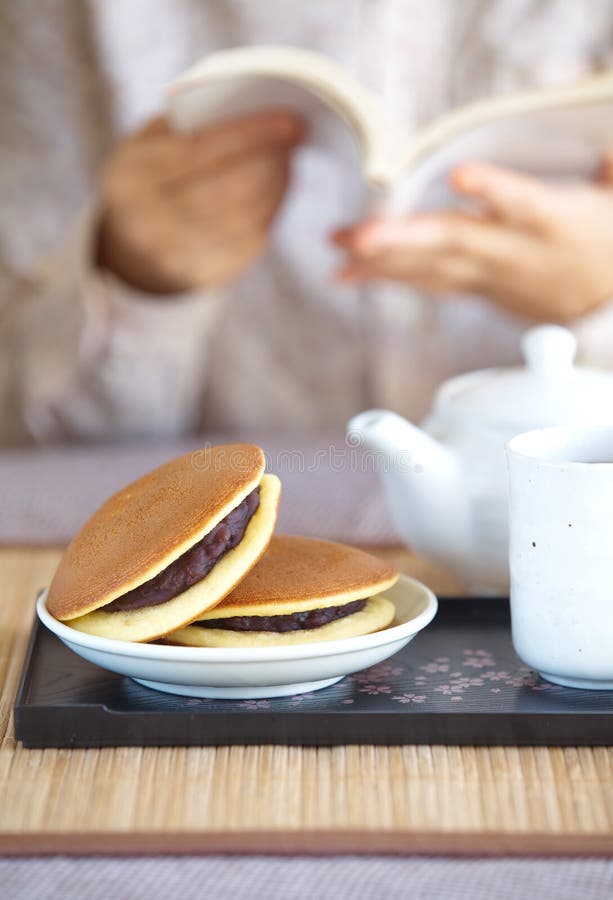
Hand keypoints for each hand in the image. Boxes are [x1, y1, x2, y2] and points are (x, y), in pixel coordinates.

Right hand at [97, 111, 302, 293]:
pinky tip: (276, 184)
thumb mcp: (151, 144)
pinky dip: (271, 207)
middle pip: (228, 189)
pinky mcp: (207, 274)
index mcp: (130, 180)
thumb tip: (253, 108)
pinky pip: (252, 239)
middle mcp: (150, 224)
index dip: (247, 134)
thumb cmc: (151, 176)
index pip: (196, 152)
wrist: (134, 244)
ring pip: (246, 216)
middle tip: (294, 132)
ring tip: (285, 155)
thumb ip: (189, 124)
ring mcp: (179, 256)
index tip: (288, 117)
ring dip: (275, 182)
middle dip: (268, 157)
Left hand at [332, 156, 612, 320]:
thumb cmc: (605, 243)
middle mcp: (512, 252)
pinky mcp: (474, 288)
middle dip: (402, 240)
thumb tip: (607, 126)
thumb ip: (607, 166)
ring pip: (430, 268)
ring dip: (379, 260)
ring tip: (337, 247)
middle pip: (455, 242)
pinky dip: (387, 277)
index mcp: (550, 222)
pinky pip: (426, 283)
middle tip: (355, 236)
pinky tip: (350, 272)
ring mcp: (488, 274)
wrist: (603, 311)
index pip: (522, 202)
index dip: (492, 189)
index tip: (459, 175)